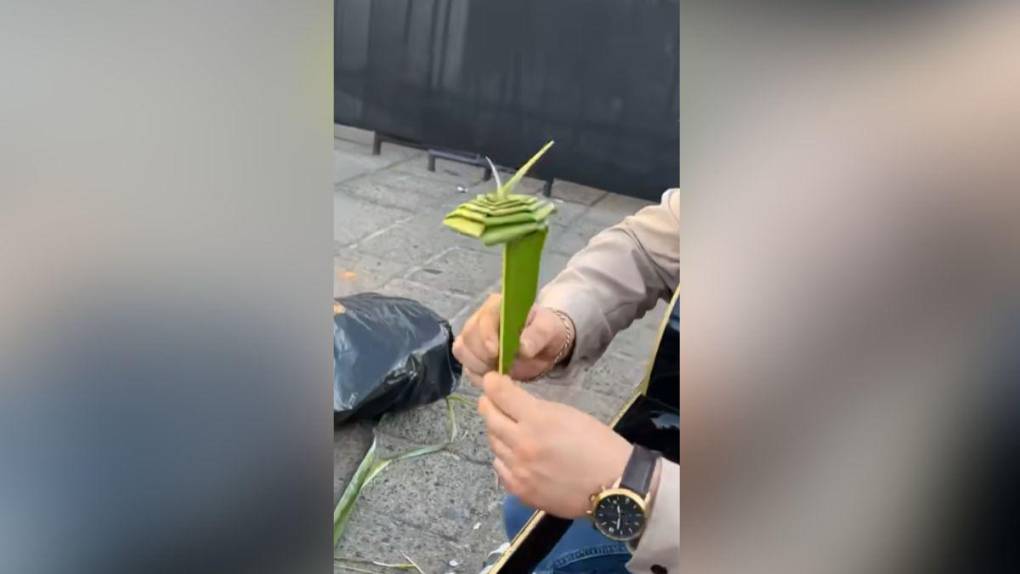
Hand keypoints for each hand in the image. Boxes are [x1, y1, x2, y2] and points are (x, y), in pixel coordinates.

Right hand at [452, 294, 571, 386]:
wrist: (543, 346)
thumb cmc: (545, 330)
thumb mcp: (548, 328)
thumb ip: (537, 335)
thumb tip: (522, 348)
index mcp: (498, 306)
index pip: (484, 318)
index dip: (486, 336)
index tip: (495, 352)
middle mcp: (481, 319)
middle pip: (468, 336)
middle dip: (482, 355)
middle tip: (502, 366)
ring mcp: (474, 337)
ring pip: (462, 351)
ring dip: (478, 366)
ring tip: (500, 371)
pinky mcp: (473, 355)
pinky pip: (466, 366)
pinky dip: (478, 376)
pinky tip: (494, 377)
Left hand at [478, 372, 632, 518]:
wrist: (613, 486)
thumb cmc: (599, 445)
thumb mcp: (569, 414)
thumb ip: (537, 408)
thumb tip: (514, 402)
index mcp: (538, 420)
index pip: (501, 395)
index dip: (492, 384)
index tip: (490, 380)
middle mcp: (522, 444)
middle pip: (491, 419)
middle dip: (488, 405)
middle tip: (489, 400)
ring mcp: (518, 470)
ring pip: (493, 443)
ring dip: (497, 432)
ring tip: (505, 427)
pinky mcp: (520, 490)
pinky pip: (500, 468)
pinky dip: (503, 458)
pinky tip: (512, 454)